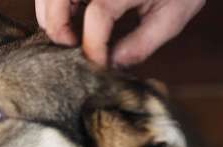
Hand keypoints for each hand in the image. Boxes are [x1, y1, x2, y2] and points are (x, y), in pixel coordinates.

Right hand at [35, 0, 205, 66]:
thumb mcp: (172, 15)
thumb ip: (141, 44)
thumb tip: (111, 65)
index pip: (98, 15)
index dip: (93, 47)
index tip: (97, 65)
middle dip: (58, 29)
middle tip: (70, 49)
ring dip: (50, 14)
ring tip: (68, 34)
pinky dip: (53, 2)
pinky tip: (68, 15)